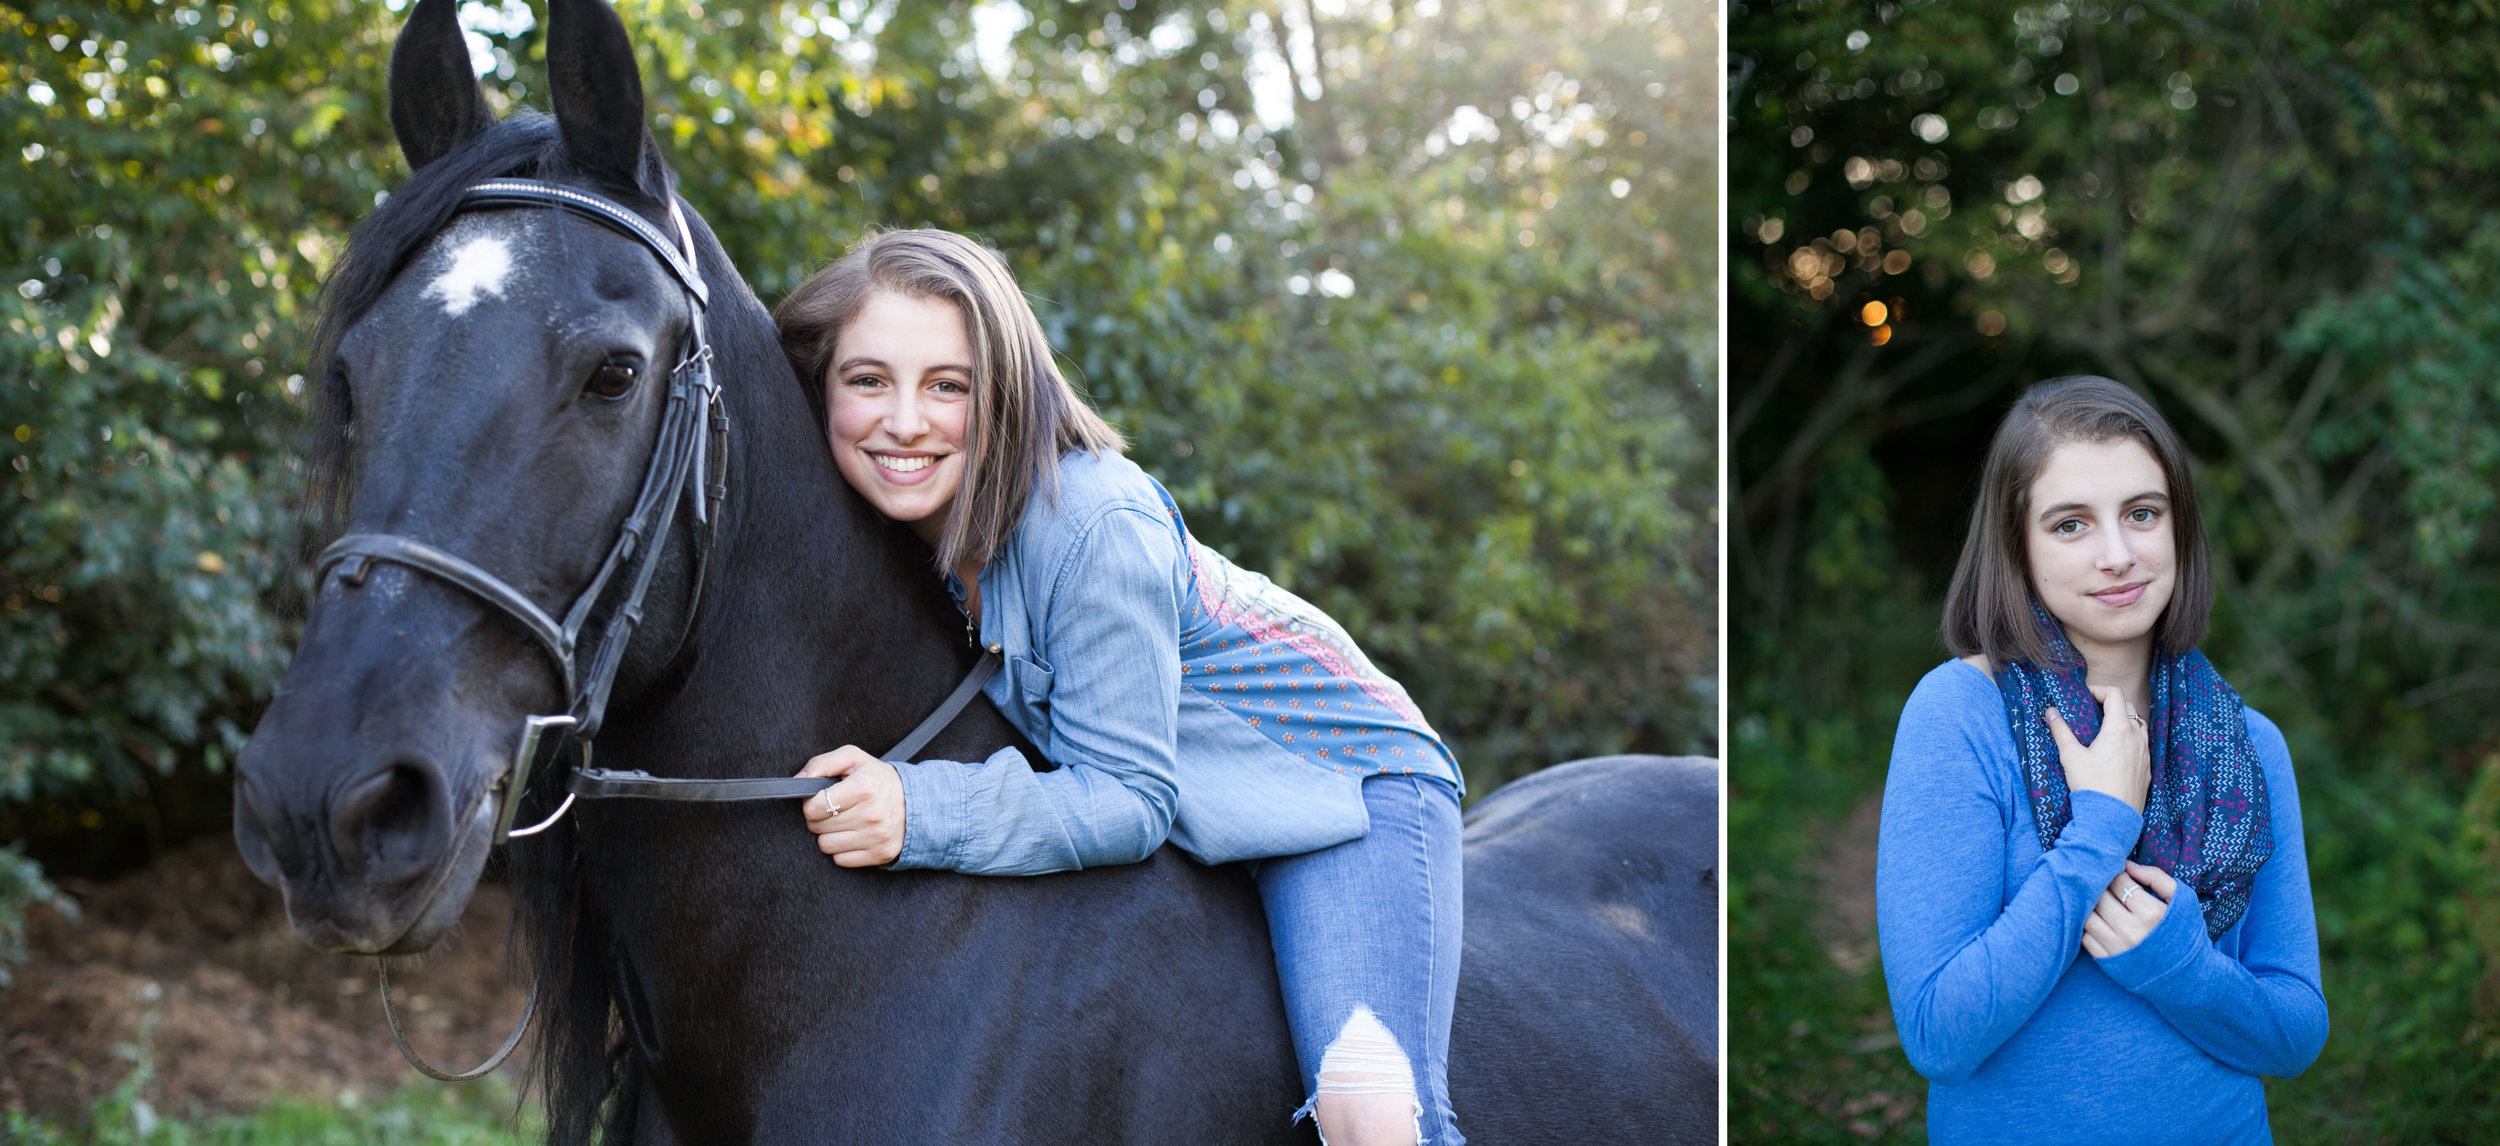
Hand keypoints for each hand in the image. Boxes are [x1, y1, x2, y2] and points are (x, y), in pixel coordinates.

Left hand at [797, 746, 904, 866]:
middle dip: (821, 817)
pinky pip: (840, 860)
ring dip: (830, 834)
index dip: (811, 803)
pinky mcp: (881, 853)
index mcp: (864, 787)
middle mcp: (872, 814)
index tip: (822, 798)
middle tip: (836, 809)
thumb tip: (798, 782)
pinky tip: (855, 835)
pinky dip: (843, 849)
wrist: (915, 800)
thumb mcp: (852, 758)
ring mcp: (877, 837)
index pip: (813, 807)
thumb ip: (822, 763)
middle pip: (817, 827)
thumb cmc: (877, 778)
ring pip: (826, 845)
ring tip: (845, 821)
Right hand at [2045, 685, 2150, 812]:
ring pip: (2139, 725)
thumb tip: (2050, 712)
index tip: (2085, 696)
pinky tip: (2116, 752)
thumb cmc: (2091, 784)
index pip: (2114, 694)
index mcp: (2118, 729)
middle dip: (2111, 703)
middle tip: (2093, 710)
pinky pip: (2142, 745)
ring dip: (2124, 720)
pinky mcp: (2147, 768)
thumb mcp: (2070, 756)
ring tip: (2105, 730)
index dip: (2099, 690)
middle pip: (2128, 707)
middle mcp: (2136, 737)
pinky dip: (2131, 739)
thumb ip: (2060, 731)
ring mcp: (2145, 753)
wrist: (2112, 818)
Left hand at [2083, 862, 2176, 958]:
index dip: (2116, 875)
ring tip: (2102, 906)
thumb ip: (2156, 877)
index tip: (2119, 877)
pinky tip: (2101, 924)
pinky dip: (2089, 928)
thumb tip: (2128, 865)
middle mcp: (2131, 931)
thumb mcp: (2182, 901)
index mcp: (2151, 913)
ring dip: (2091, 907)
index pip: (2118, 882)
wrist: (2187, 977)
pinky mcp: (2108, 962)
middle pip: (2100, 898)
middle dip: (2102, 888)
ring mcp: (2117, 948)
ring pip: (2088, 917)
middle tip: (2108, 889)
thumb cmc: (2185, 933)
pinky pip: (2086, 938)